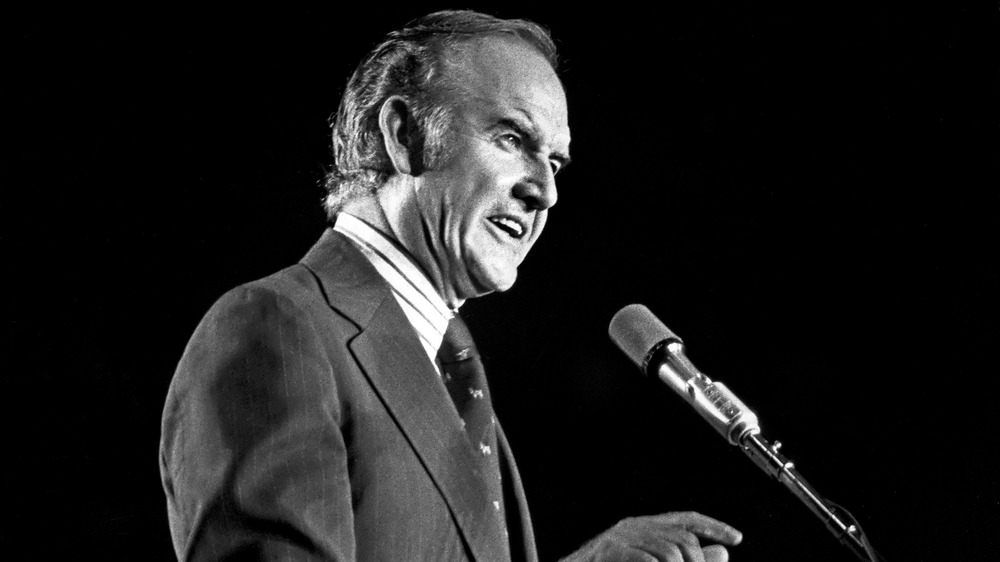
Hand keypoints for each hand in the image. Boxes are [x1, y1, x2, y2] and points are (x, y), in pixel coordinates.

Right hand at [562, 511, 742, 561]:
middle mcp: (634, 527)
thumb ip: (686, 559)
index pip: (687, 519)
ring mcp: (621, 538)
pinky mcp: (611, 552)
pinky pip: (647, 561)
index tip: (737, 538)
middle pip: (683, 539)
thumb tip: (723, 553)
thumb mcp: (650, 561)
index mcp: (644, 526)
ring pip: (670, 552)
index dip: (714, 526)